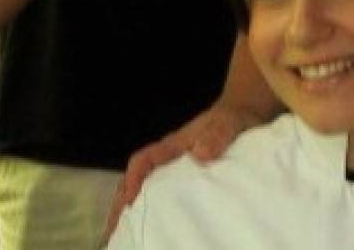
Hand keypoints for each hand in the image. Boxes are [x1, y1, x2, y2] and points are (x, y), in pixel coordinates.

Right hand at [105, 100, 263, 236]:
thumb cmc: (231, 120)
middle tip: (111, 232)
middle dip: (120, 205)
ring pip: (144, 191)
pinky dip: (151, 213)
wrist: (242, 115)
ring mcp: (173, 171)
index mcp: (171, 146)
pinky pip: (162, 198)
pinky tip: (152, 231)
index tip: (128, 202)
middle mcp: (166, 159)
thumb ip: (216, 136)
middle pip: (134, 181)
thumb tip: (201, 154)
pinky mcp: (184, 181)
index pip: (142, 161)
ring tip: (122, 238)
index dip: (132, 180)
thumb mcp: (227, 125)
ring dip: (131, 212)